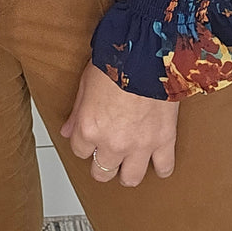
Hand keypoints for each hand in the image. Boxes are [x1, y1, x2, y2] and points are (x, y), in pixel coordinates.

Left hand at [59, 62, 178, 186]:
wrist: (146, 51)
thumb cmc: (115, 61)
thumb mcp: (86, 83)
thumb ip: (77, 112)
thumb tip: (67, 130)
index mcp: (90, 128)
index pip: (80, 151)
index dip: (85, 143)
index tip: (91, 137)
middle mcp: (112, 143)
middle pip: (102, 172)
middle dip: (103, 164)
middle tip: (108, 153)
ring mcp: (140, 145)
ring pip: (130, 178)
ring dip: (128, 172)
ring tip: (129, 161)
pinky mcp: (164, 140)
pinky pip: (164, 167)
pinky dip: (161, 166)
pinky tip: (157, 159)